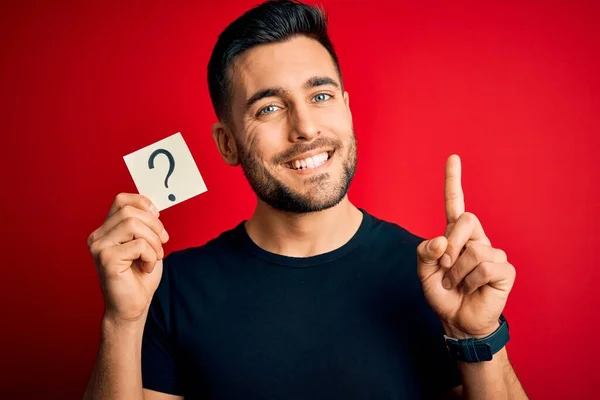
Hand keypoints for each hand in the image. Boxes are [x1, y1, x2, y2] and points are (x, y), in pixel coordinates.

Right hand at [87, 193, 168, 323]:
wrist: (133, 306)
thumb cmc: (139, 276)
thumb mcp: (146, 243)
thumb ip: (144, 225)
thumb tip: (153, 208)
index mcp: (106, 230)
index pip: (121, 200)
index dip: (143, 203)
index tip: (157, 217)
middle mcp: (98, 236)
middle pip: (130, 211)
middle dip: (154, 225)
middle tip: (162, 243)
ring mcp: (99, 247)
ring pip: (134, 224)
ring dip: (153, 241)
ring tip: (154, 257)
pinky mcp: (106, 258)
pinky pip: (138, 245)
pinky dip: (150, 255)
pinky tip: (146, 267)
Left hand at [416, 155, 515, 338]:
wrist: (456, 320)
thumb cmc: (441, 292)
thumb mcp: (423, 271)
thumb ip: (425, 251)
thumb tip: (442, 241)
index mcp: (455, 235)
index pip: (454, 203)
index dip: (453, 180)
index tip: (453, 157)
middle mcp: (476, 239)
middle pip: (467, 219)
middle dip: (450, 244)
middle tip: (444, 265)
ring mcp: (493, 252)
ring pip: (473, 249)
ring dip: (456, 272)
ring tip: (456, 284)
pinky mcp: (505, 269)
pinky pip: (485, 267)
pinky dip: (470, 281)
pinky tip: (472, 288)